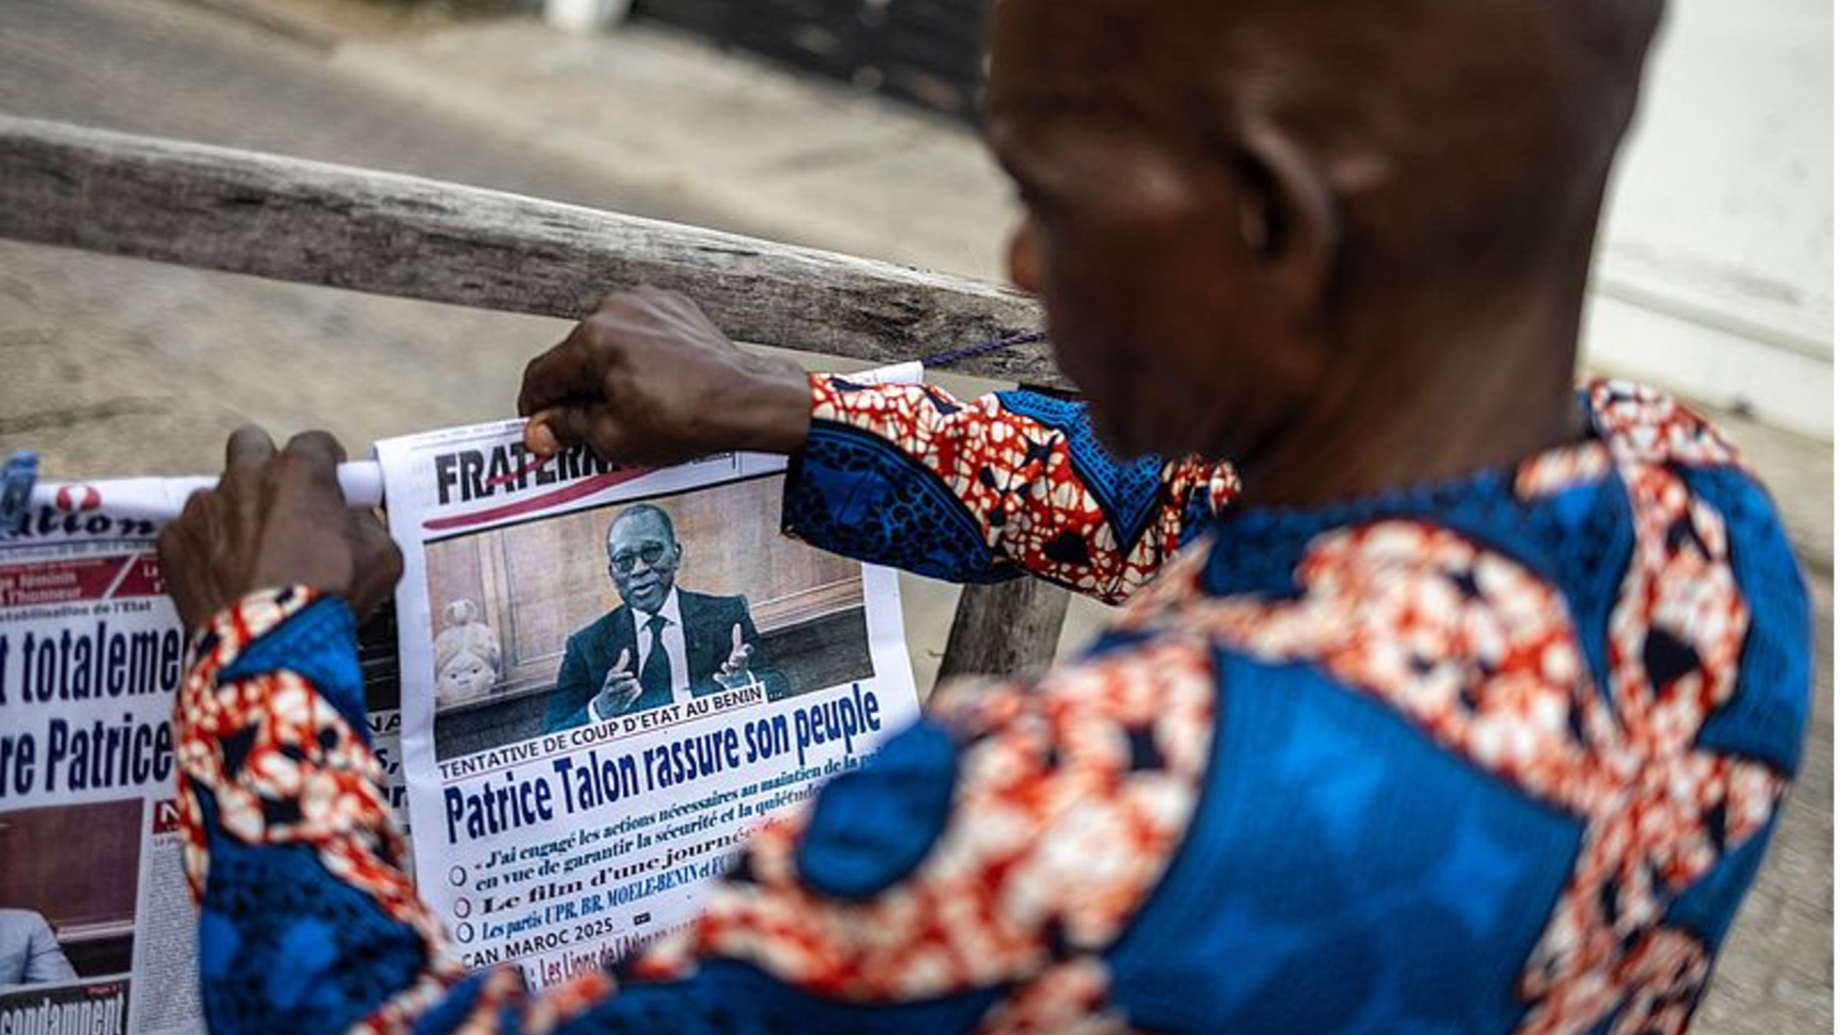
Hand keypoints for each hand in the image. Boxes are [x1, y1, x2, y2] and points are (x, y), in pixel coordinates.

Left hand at [157, 428, 402, 631]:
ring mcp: (204, 509)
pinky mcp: (174, 543)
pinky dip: (202, 550)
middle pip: (251, 445)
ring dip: (233, 512)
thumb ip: (367, 524)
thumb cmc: (326, 597)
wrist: (272, 643)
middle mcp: (246, 478)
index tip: (330, 488)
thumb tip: (356, 522)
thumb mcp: (381, 556)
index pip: (316, 444)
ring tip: (252, 552)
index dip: (327, 466)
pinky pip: (187, 534)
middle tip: (282, 503)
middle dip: (265, 466)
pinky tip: (223, 576)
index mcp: (299, 472)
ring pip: (216, 492)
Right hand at [517, 287, 811, 464]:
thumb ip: (566, 428)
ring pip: (605, 342)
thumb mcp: (613, 437)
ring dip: (606, 372)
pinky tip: (654, 384)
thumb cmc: (685, 419)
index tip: (542, 431)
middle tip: (591, 428)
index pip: (542, 375)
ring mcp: (646, 301)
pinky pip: (637, 332)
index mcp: (593, 338)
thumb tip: (538, 429)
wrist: (747, 400)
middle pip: (573, 356)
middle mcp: (615, 308)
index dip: (536, 409)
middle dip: (577, 392)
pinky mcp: (671, 305)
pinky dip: (636, 356)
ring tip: (631, 406)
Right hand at [594, 648, 642, 714]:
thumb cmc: (611, 685)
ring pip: (623, 695)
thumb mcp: (613, 674)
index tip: (631, 673)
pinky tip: (639, 689)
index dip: (622, 676)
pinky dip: (634, 695)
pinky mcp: (620, 705)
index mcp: (609, 681)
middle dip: (627, 684)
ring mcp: (614, 699)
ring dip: (632, 690)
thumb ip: (620, 663)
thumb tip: (626, 650)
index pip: (614, 678)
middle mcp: (610, 690)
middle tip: (635, 681)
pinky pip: (627, 700)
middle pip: (618, 688)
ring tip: (637, 684)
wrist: (603, 705)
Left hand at [718, 623, 753, 676]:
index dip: (747, 649)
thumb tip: (737, 625)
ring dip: (727, 667)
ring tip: (724, 665)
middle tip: (734, 658)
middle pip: (740, 661)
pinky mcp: (729, 681)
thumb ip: (738, 639)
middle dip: (738, 658)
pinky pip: (724, 679)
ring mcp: (735, 674)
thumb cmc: (739, 664)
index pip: (747, 651)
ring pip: (731, 670)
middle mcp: (741, 666)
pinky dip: (720, 677)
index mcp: (744, 658)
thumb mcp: (739, 652)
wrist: (742, 683)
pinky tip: (715, 675)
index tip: (744, 648)